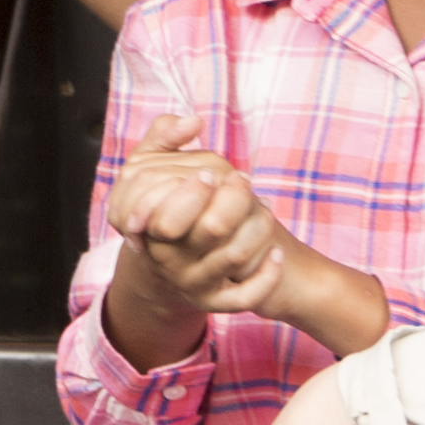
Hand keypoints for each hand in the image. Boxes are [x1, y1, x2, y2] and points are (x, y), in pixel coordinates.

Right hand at [111, 111, 302, 324]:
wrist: (172, 262)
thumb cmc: (165, 204)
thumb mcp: (149, 167)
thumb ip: (162, 136)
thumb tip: (192, 120)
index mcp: (151, 227)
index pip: (172, 211)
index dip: (198, 188)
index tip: (215, 171)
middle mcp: (168, 259)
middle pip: (211, 228)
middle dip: (236, 200)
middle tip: (244, 181)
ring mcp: (192, 283)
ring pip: (234, 256)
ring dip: (258, 227)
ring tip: (264, 208)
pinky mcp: (216, 303)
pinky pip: (244, 297)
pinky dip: (266, 276)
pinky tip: (276, 253)